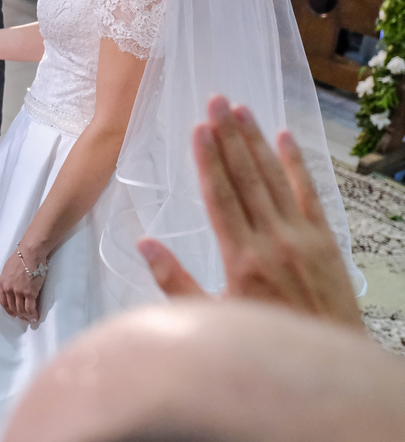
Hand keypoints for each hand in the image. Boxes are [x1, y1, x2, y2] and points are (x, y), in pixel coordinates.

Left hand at [0, 246, 43, 322]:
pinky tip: (36, 316)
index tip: (13, 314)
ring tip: (31, 319)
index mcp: (3, 283)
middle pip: (12, 307)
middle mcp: (9, 289)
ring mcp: (19, 292)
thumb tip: (14, 285)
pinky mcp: (29, 293)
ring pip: (21, 310)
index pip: (3, 302)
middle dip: (18, 315)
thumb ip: (9, 279)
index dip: (9, 310)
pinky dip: (33, 315)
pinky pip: (30, 308)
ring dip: (26, 316)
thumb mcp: (9, 268)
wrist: (30, 252)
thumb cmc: (22, 256)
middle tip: (24, 318)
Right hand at [137, 95, 362, 330]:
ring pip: (275, 179)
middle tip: (217, 101)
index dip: (208, 160)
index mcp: (241, 260)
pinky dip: (296, 165)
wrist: (321, 369)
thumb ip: (175, 281)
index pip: (220, 197)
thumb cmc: (260, 343)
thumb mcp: (209, 320)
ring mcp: (303, 239)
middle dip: (229, 137)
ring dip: (257, 142)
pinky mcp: (326, 242)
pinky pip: (309, 194)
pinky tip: (285, 138)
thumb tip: (145, 244)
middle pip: (246, 178)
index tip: (199, 129)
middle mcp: (273, 242)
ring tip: (241, 110)